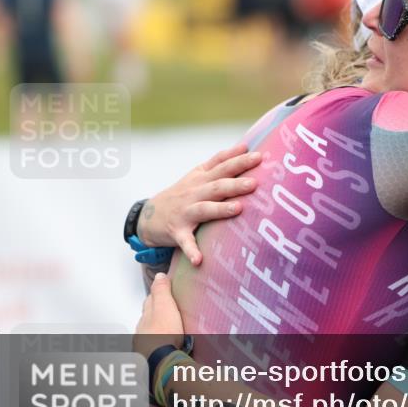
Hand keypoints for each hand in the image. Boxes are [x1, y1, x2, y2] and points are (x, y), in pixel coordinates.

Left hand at [133, 273, 184, 357]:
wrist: (160, 361)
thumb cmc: (164, 332)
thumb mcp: (165, 306)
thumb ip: (162, 291)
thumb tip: (159, 275)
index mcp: (146, 315)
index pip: (150, 300)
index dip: (158, 295)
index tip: (167, 293)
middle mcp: (142, 329)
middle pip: (149, 316)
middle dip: (157, 313)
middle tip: (170, 311)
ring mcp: (144, 343)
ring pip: (151, 331)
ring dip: (159, 329)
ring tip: (172, 329)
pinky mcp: (150, 356)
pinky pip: (156, 345)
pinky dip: (161, 342)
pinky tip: (169, 344)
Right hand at [137, 143, 262, 264]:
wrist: (149, 216)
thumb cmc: (183, 194)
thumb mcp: (198, 174)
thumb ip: (220, 161)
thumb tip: (245, 146)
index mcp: (201, 178)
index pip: (221, 165)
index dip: (238, 160)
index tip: (258, 156)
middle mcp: (194, 192)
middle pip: (217, 186)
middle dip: (235, 184)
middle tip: (254, 183)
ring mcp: (185, 212)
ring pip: (204, 209)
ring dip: (220, 209)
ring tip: (238, 209)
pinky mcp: (177, 231)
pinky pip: (184, 242)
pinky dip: (191, 250)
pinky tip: (199, 260)